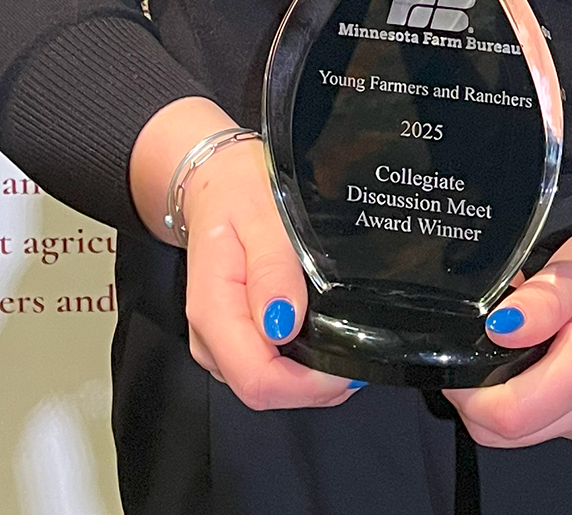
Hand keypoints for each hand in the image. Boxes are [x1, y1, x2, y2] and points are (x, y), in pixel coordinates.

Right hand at [129, 98, 358, 411]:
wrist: (216, 179)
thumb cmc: (238, 191)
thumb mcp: (262, 216)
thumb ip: (273, 270)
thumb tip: (283, 325)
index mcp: (213, 309)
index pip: (257, 379)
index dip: (308, 386)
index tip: (349, 366)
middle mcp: (211, 337)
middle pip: (265, 391)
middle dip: (316, 384)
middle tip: (360, 353)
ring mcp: (221, 341)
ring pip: (269, 385)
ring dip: (310, 376)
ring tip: (346, 339)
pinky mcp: (233, 337)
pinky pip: (268, 367)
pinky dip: (300, 363)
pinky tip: (323, 336)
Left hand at [444, 207, 571, 446]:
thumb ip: (543, 299)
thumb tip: (494, 328)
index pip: (506, 417)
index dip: (465, 390)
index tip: (456, 344)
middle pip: (506, 432)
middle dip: (477, 391)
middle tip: (485, 328)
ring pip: (524, 430)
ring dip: (504, 389)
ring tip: (519, 328)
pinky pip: (548, 419)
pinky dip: (530, 390)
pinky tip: (543, 345)